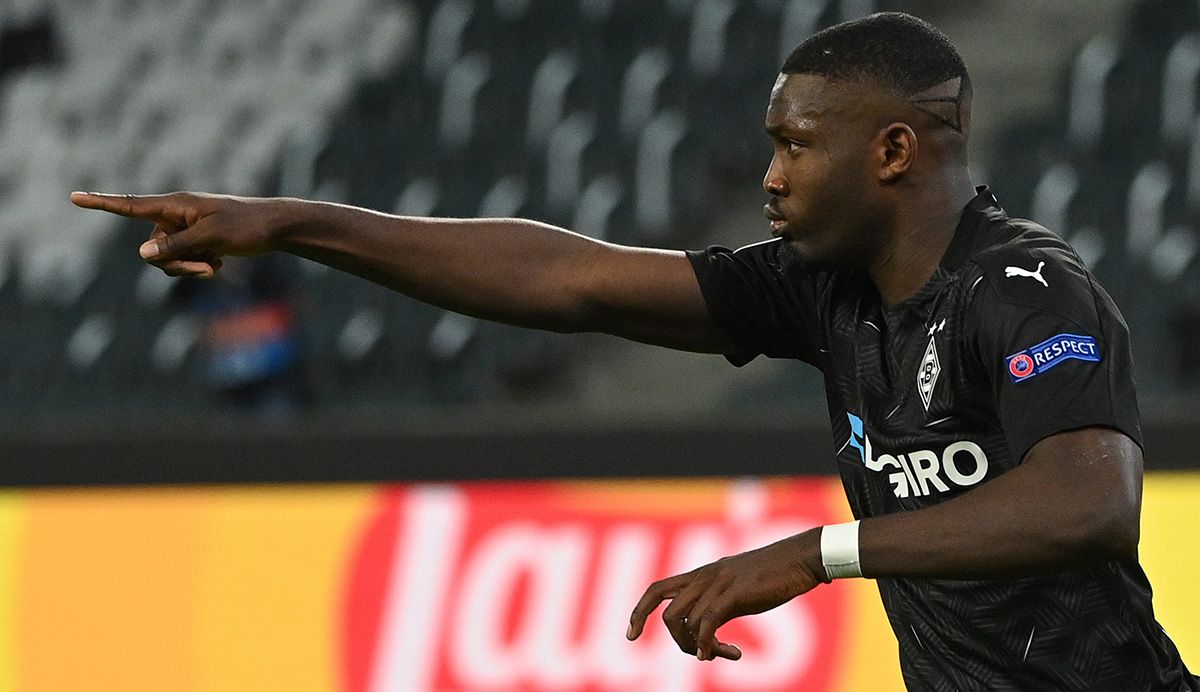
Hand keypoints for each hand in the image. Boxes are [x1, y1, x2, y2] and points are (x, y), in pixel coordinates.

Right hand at [70, 191, 281, 278]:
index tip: (74, 197)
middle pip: (153, 249)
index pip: (131, 205)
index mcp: (175, 205)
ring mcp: (185, 230)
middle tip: (206, 264)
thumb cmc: (245, 226)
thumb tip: (143, 254)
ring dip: (189, 268)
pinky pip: (183, 263)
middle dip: (175, 263)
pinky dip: (199, 267)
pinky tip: (219, 262)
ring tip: (215, 263)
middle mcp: (175, 216)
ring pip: (167, 260)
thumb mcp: (210, 237)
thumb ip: (176, 246)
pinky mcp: (195, 242)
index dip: (101, 203)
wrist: (273, 228)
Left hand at [626, 529, 825, 661]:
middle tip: (700, 654)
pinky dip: (709, 644)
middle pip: (667, 612)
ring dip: (698, 646)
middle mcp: (704, 577)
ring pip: (685, 620)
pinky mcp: (735, 593)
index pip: (657, 589)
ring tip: (720, 653)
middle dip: (677, 640)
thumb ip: (719, 606)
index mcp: (702, 574)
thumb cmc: (774, 575)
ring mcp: (718, 584)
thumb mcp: (738, 590)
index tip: (630, 636)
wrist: (800, 558)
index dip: (639, 612)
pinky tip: (725, 653)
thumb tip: (708, 633)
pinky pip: (708, 622)